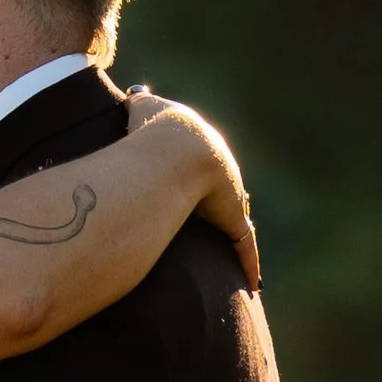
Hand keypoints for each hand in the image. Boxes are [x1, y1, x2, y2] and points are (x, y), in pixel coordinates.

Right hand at [125, 87, 259, 289]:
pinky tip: (253, 284)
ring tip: (235, 260)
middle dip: (224, 205)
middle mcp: (220, 167)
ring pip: (237, 220)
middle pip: (225, 191)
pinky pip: (242, 244)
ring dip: (237, 238)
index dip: (200, 175)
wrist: (174, 147)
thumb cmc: (150, 129)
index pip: (204, 161)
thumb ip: (135, 106)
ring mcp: (230, 193)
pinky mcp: (233, 216)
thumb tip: (128, 98)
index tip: (198, 187)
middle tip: (218, 223)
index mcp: (200, 144)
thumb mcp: (141, 112)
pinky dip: (248, 263)